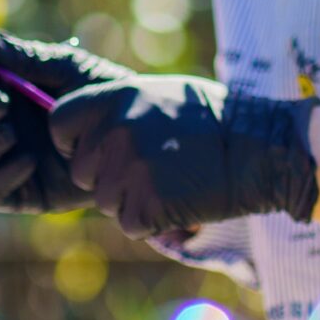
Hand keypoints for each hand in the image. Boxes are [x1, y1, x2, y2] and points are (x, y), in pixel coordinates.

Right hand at [0, 31, 125, 214]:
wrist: (133, 143)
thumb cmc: (103, 98)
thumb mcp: (72, 70)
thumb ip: (31, 57)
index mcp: (2, 86)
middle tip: (4, 103)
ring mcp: (1, 159)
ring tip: (14, 135)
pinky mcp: (15, 193)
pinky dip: (0, 176)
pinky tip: (31, 162)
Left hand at [50, 74, 317, 238]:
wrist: (259, 149)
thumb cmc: (213, 121)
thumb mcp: (158, 96)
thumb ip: (116, 110)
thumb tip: (81, 129)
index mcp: (114, 99)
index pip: (60, 124)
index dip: (76, 141)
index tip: (100, 148)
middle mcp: (114, 133)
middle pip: (81, 171)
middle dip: (108, 176)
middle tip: (152, 167)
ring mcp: (128, 171)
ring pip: (105, 201)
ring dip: (132, 199)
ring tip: (172, 180)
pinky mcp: (145, 207)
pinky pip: (130, 224)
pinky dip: (153, 220)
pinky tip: (181, 199)